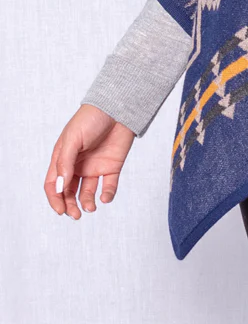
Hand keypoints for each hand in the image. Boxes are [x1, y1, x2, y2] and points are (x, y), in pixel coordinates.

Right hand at [44, 104, 134, 219]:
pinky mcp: (112, 167)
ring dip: (87, 202)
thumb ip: (65, 163)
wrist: (117, 109)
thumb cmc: (90, 119)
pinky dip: (107, 195)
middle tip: (76, 214)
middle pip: (69, 192)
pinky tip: (105, 197)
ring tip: (90, 207)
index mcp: (63, 159)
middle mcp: (77, 166)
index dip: (55, 199)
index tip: (60, 210)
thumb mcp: (72, 139)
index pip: (53, 184)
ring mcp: (95, 167)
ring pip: (88, 192)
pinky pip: (109, 186)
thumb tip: (59, 187)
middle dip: (70, 205)